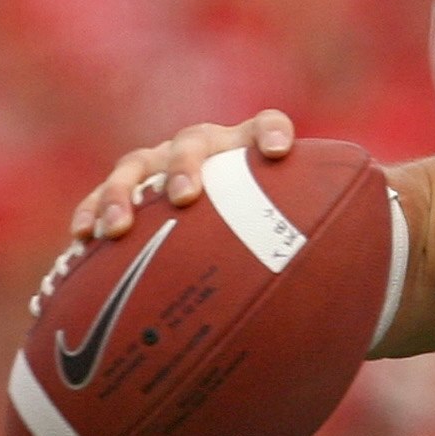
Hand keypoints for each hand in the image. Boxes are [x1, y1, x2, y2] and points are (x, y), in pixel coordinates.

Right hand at [71, 109, 296, 242]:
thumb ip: (304, 247)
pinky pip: (99, 195)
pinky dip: (90, 211)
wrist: (212, 229)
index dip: (272, 132)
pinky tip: (82, 237)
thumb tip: (351, 309)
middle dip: (186, 166)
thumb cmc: (258, 234)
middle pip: (194, 142)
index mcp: (245, 150)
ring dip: (124, 192)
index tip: (279, 151)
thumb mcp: (281, 237)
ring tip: (117, 227)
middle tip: (185, 198)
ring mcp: (158, 163)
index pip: (266, 126)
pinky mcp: (124, 188)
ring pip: (137, 165)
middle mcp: (201, 149)